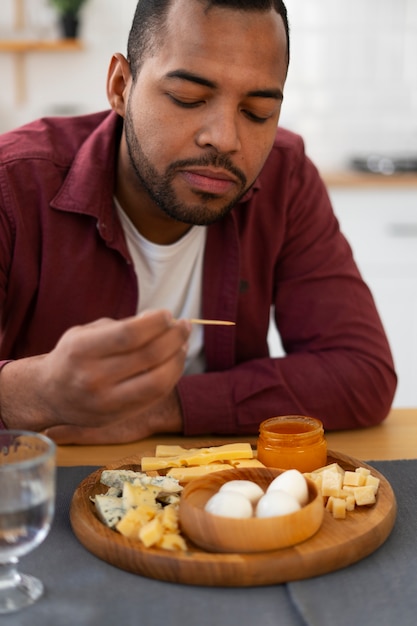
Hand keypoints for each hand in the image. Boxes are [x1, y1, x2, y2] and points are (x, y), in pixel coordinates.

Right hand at [0, 310, 190, 437]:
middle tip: (184, 325)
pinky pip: (155, 396)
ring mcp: (106, 402)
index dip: (156, 323)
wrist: (49, 395)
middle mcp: (92, 378)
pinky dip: (170, 377)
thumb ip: (122, 326)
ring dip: (177, 359)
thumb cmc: (73, 356)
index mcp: (81, 350)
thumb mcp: (86, 333)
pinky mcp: (118, 416)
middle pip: (148, 356)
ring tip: (182, 344)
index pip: (129, 334)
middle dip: (174, 337)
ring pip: (157, 381)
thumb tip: (162, 320)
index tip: (168, 314)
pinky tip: (173, 362)